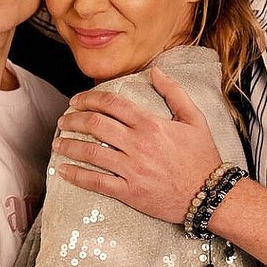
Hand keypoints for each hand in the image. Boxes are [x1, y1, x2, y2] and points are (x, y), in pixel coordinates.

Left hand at [53, 67, 220, 223]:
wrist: (209, 194)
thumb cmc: (202, 156)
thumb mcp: (195, 118)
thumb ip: (174, 92)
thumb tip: (156, 71)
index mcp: (150, 124)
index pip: (111, 104)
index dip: (89, 98)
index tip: (77, 101)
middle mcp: (138, 144)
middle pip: (95, 125)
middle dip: (73, 120)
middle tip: (63, 120)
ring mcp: (132, 169)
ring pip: (91, 152)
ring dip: (69, 145)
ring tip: (58, 142)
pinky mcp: (129, 192)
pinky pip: (96, 182)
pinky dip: (77, 175)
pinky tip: (63, 170)